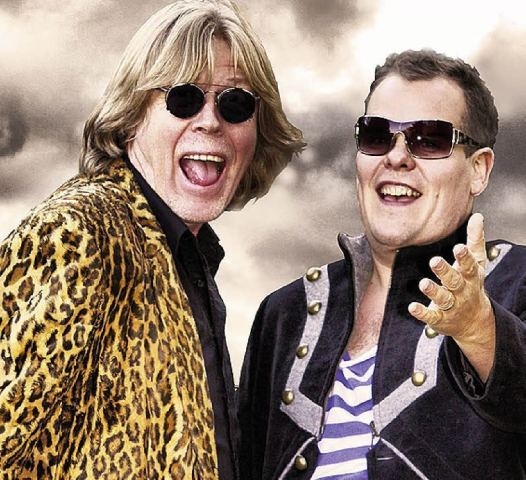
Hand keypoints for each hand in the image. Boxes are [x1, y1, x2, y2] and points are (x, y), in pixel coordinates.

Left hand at [408, 213, 495, 379]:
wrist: (474, 321)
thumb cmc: (471, 285)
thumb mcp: (477, 263)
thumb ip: (475, 240)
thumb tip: (478, 216)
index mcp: (471, 277)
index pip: (469, 266)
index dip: (464, 257)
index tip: (458, 247)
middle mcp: (462, 291)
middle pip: (454, 281)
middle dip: (445, 271)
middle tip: (434, 260)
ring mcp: (452, 306)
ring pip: (443, 299)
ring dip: (433, 291)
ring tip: (423, 283)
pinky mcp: (440, 319)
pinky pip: (431, 316)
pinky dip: (422, 312)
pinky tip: (412, 307)